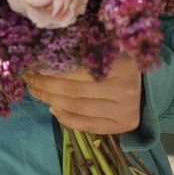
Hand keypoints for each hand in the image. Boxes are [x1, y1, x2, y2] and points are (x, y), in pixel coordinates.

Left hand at [22, 54, 142, 134]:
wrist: (144, 77)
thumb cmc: (117, 58)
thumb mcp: (104, 47)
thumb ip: (81, 50)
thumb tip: (42, 56)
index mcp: (121, 65)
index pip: (76, 70)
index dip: (50, 69)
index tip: (33, 64)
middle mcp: (126, 89)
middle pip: (74, 91)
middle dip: (45, 85)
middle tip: (29, 77)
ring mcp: (127, 109)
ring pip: (78, 108)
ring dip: (50, 100)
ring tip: (36, 91)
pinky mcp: (125, 124)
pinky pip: (89, 126)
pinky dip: (67, 119)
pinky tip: (53, 109)